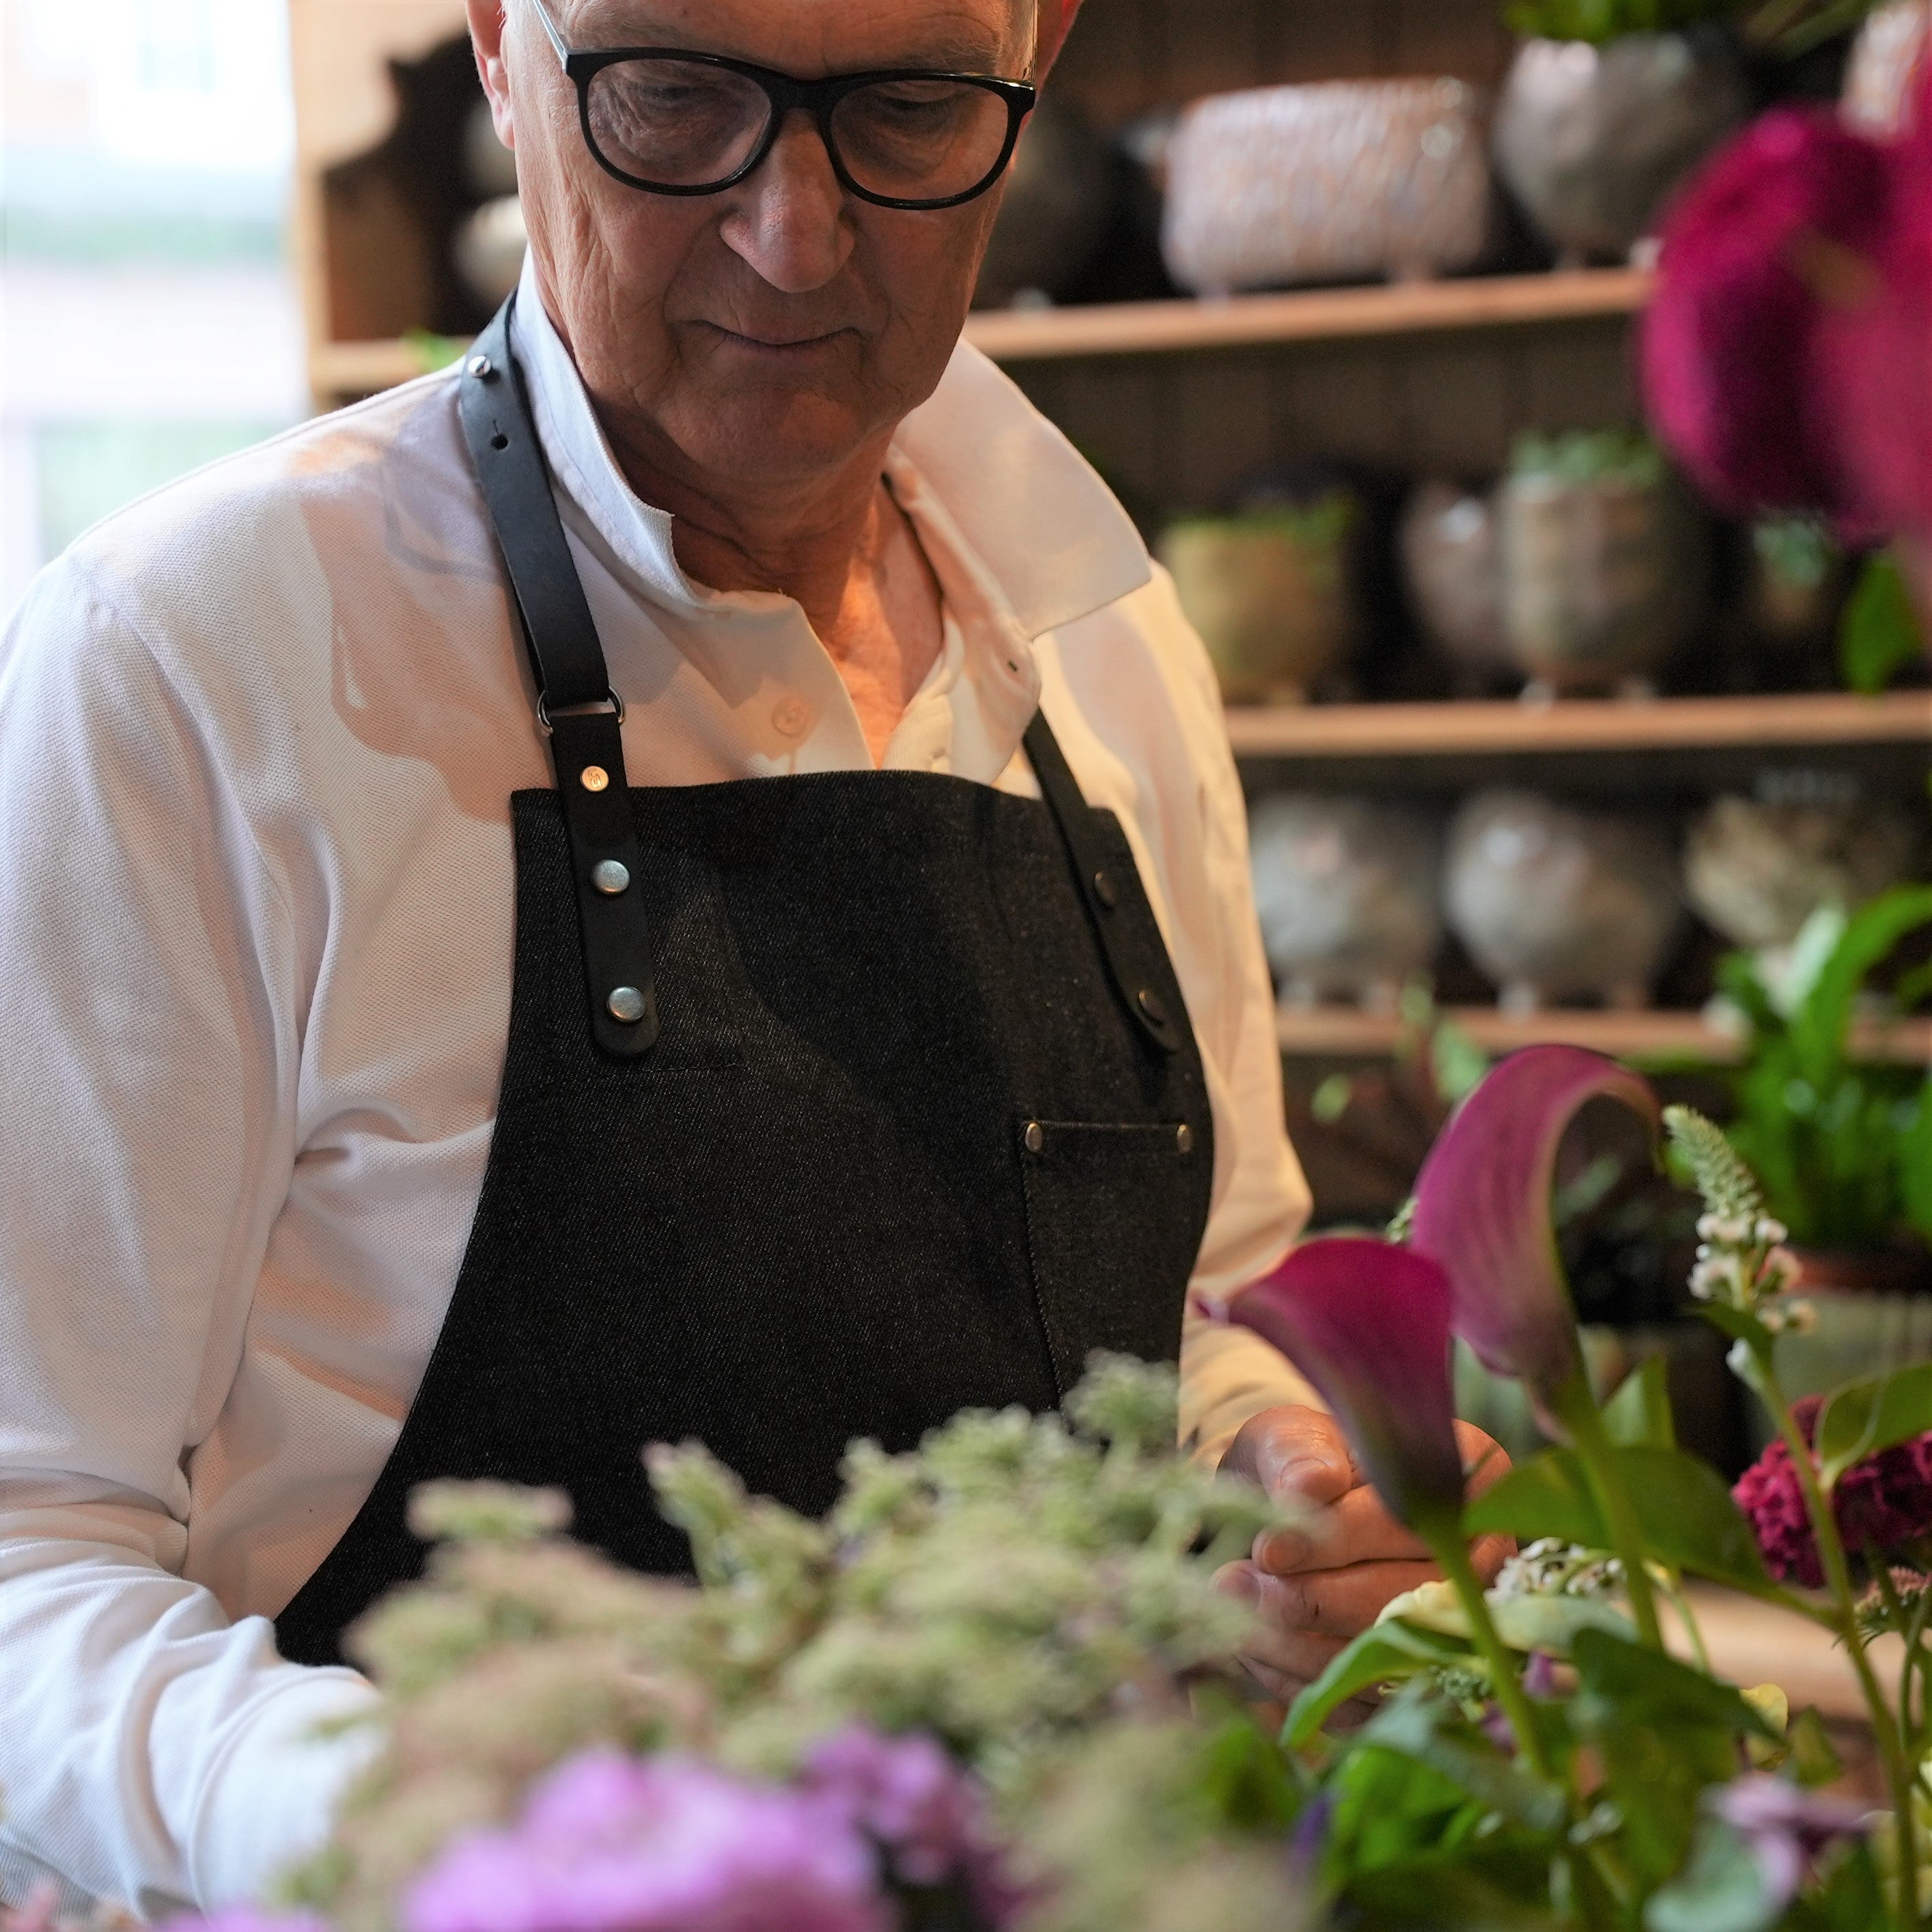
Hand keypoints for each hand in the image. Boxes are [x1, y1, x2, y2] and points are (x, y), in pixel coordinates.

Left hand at [1215, 1405, 1512, 1722]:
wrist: (1292, 1516)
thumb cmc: (1303, 1463)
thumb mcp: (1294, 1437)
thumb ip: (1301, 1455)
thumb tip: (1311, 1485)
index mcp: (1471, 1481)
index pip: (1412, 1519)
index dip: (1340, 1537)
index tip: (1269, 1549)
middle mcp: (1482, 1561)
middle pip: (1405, 1597)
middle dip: (1311, 1599)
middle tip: (1233, 1588)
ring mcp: (1459, 1629)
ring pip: (1384, 1656)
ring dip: (1298, 1644)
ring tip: (1232, 1613)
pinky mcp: (1418, 1681)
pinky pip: (1367, 1701)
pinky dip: (1303, 1682)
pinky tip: (1253, 1648)